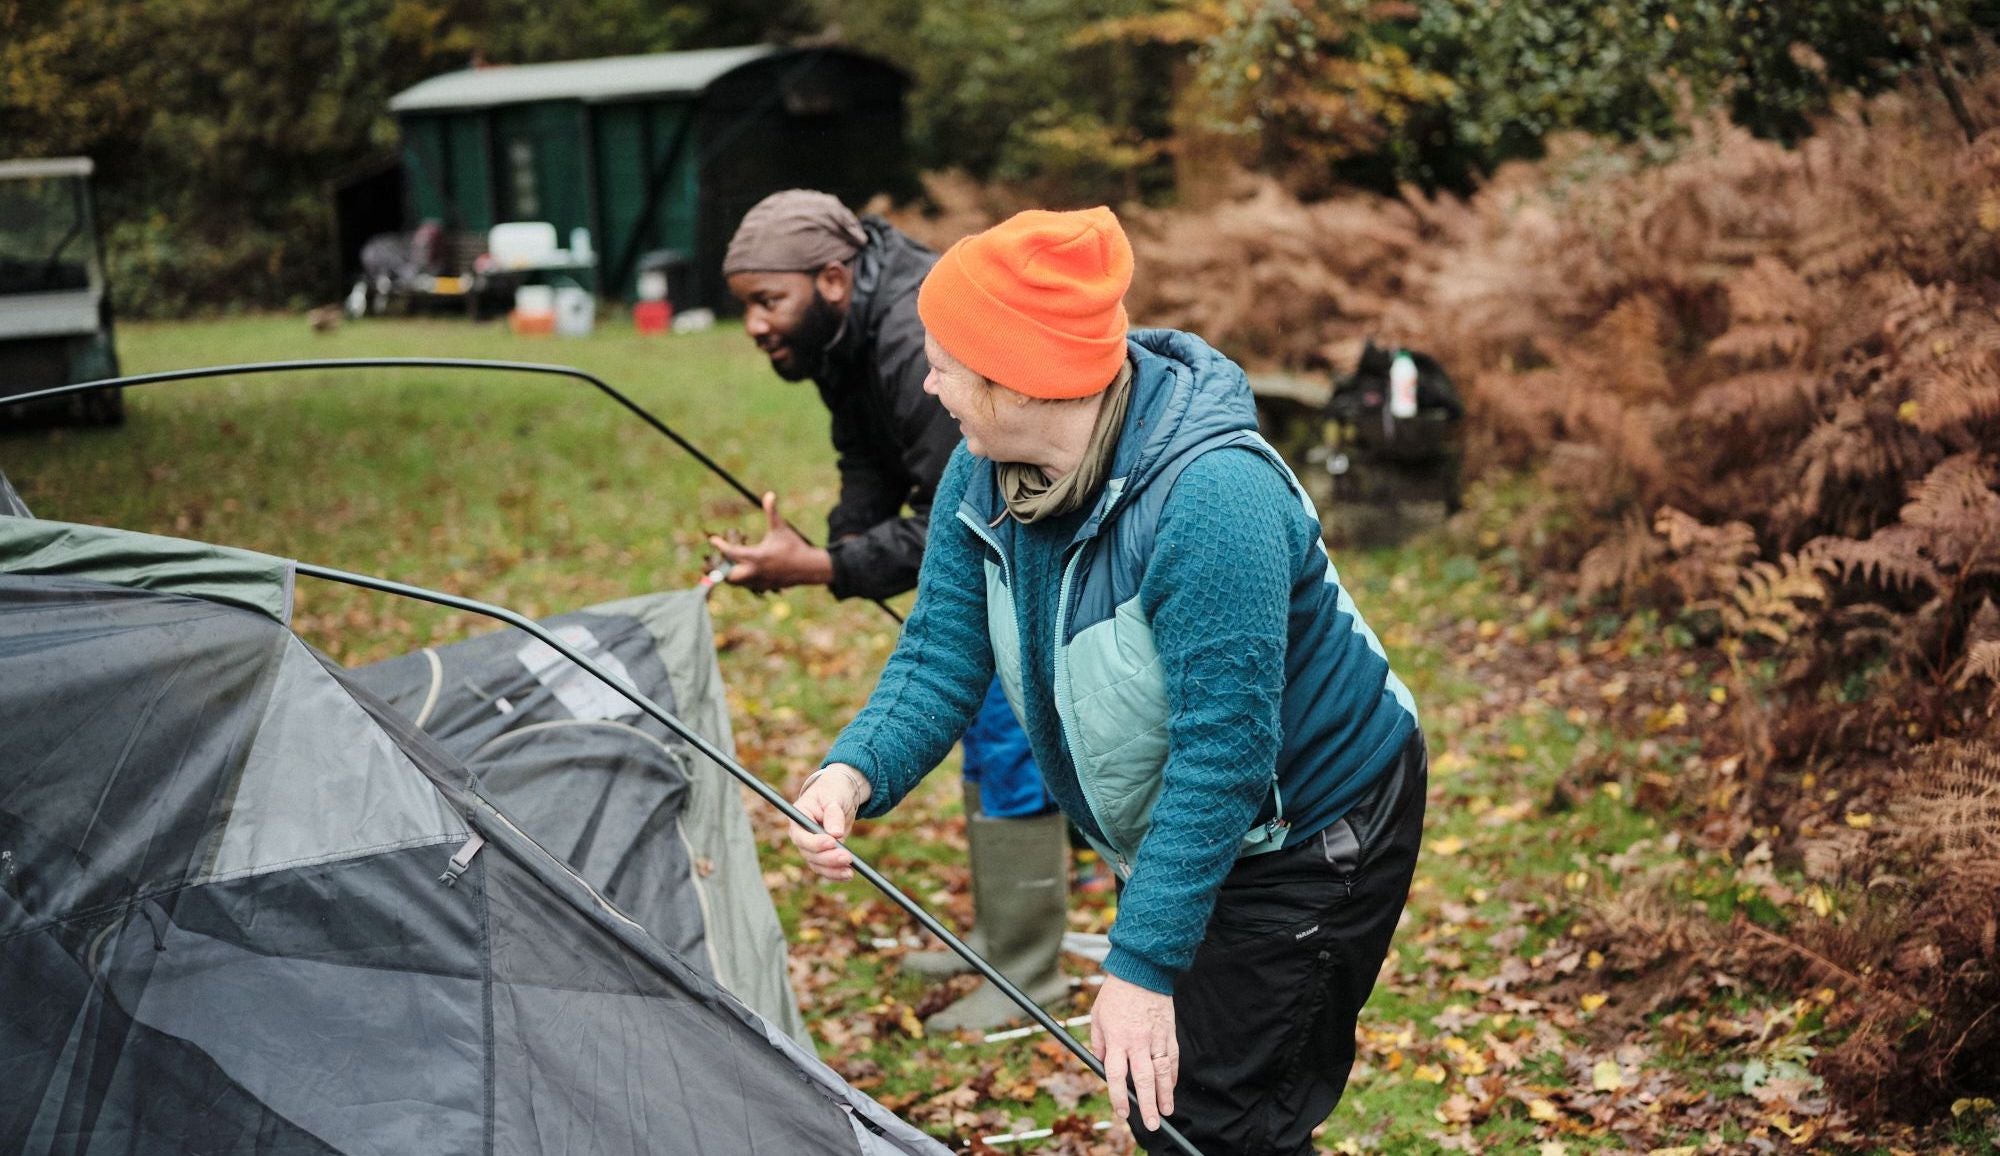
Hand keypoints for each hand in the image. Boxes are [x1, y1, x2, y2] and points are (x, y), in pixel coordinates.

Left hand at [707, 493, 832, 592]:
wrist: (809, 568)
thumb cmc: (794, 546)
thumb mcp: (781, 528)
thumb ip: (772, 512)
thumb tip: (769, 494)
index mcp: (758, 556)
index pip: (732, 553)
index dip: (720, 545)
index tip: (713, 540)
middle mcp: (756, 572)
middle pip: (729, 577)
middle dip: (722, 569)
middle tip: (722, 557)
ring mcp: (760, 582)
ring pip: (737, 583)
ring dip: (732, 573)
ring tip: (734, 560)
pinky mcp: (764, 587)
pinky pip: (747, 586)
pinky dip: (743, 578)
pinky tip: (747, 567)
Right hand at [787, 763, 871, 880]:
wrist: (840, 795)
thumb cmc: (834, 791)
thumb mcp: (834, 795)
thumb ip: (833, 813)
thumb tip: (835, 834)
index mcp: (799, 816)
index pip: (800, 835)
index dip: (814, 842)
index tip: (831, 841)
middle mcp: (801, 834)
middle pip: (808, 853)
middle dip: (827, 858)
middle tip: (847, 857)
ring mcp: (810, 846)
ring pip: (817, 864)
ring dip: (832, 869)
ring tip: (849, 870)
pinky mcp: (821, 854)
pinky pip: (825, 868)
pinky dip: (836, 873)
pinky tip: (848, 875)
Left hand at [1089, 973, 1178, 1131]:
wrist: (1142, 970)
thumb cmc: (1116, 993)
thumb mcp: (1097, 1016)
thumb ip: (1099, 1043)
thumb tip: (1103, 1065)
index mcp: (1117, 1038)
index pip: (1117, 1075)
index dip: (1119, 1097)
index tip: (1123, 1113)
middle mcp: (1137, 1041)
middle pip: (1144, 1079)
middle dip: (1148, 1105)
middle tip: (1153, 1123)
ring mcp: (1156, 1037)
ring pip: (1163, 1072)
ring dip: (1165, 1094)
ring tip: (1167, 1111)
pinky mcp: (1168, 1032)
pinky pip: (1172, 1057)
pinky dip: (1172, 1075)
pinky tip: (1171, 1087)